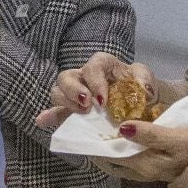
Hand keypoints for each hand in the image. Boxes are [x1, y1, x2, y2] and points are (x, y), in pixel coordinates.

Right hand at [38, 53, 155, 127]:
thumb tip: (142, 89)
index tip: (102, 100)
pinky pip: (56, 111)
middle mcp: (84, 76)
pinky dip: (49, 116)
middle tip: (87, 105)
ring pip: (58, 91)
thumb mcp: (145, 79)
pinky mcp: (72, 109)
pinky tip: (42, 122)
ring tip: (81, 114)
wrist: (140, 102)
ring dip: (65, 102)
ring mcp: (75, 93)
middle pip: (67, 76)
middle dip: (73, 90)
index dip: (95, 81)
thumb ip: (144, 80)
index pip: (93, 65)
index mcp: (102, 65)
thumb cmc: (139, 87)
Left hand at [90, 122, 187, 182]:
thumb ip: (150, 134)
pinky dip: (125, 147)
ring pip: (123, 160)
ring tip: (102, 128)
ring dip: (112, 148)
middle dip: (99, 148)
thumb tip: (122, 128)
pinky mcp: (161, 165)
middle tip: (88, 127)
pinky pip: (134, 157)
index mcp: (146, 165)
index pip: (111, 157)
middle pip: (113, 161)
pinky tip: (125, 134)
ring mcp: (153, 170)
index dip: (95, 145)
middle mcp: (145, 171)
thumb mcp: (178, 138)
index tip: (83, 129)